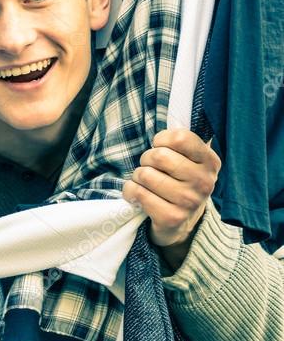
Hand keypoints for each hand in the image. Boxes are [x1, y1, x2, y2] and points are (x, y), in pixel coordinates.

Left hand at [123, 129, 220, 267]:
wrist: (183, 223)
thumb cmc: (179, 182)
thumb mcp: (189, 159)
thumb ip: (182, 140)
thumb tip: (171, 117)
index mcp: (210, 161)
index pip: (178, 137)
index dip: (160, 140)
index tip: (161, 147)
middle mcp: (204, 182)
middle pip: (158, 156)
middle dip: (146, 160)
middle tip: (152, 169)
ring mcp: (189, 202)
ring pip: (145, 174)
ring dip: (138, 178)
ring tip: (147, 184)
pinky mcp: (172, 217)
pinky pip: (137, 193)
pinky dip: (130, 192)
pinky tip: (138, 196)